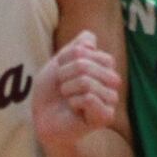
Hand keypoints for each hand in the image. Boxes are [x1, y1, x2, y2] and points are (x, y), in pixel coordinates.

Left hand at [32, 32, 120, 148]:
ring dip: (68, 90)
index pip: (87, 50)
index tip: (61, 71)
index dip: (67, 58)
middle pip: (85, 65)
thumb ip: (75, 46)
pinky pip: (88, 98)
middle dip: (65, 74)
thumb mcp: (59, 62)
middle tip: (63, 87)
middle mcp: (112, 80)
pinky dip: (73, 102)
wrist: (44, 118)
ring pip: (86, 82)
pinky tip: (73, 109)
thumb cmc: (52, 91)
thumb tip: (90, 38)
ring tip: (68, 98)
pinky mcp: (106, 116)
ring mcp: (111, 99)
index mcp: (104, 65)